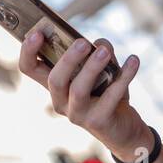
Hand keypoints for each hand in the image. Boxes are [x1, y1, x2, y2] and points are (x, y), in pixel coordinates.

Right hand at [18, 28, 151, 162]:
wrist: (124, 129)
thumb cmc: (107, 94)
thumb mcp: (103, 70)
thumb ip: (99, 53)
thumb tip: (100, 44)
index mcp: (55, 86)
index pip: (30, 68)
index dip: (28, 51)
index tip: (37, 33)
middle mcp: (61, 101)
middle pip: (54, 80)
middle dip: (67, 59)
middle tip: (82, 42)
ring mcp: (77, 114)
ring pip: (78, 90)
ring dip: (92, 68)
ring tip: (105, 51)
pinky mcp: (98, 122)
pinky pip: (110, 97)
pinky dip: (124, 76)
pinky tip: (134, 60)